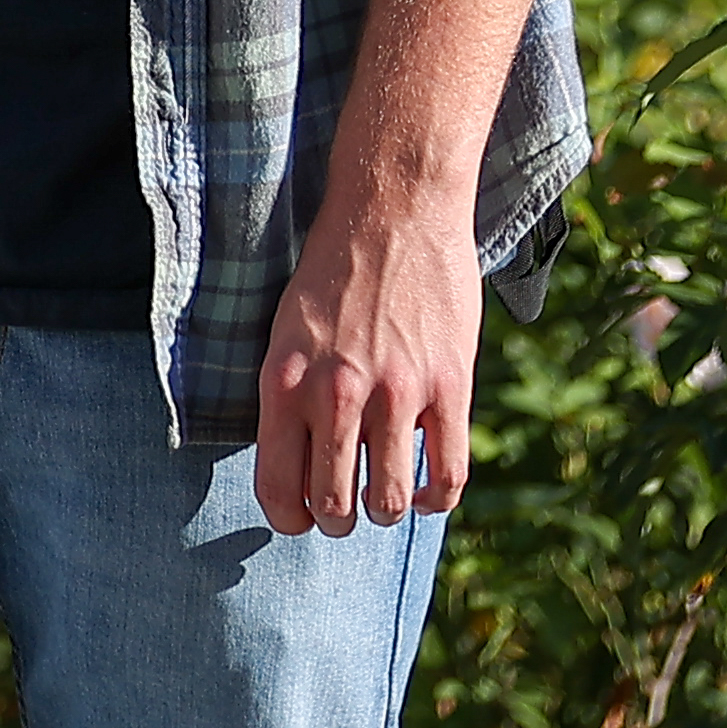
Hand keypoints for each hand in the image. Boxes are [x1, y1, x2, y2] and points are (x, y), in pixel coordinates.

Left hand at [251, 174, 481, 537]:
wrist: (393, 207)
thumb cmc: (333, 269)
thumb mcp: (286, 330)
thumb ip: (291, 397)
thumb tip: (298, 466)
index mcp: (285, 381)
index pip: (278, 489)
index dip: (290, 518)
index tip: (303, 514)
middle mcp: (336, 394)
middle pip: (335, 506)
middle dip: (339, 520)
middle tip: (347, 507)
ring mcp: (396, 392)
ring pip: (389, 502)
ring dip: (385, 511)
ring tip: (386, 496)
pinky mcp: (448, 385)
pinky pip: (447, 475)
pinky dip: (437, 498)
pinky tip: (429, 488)